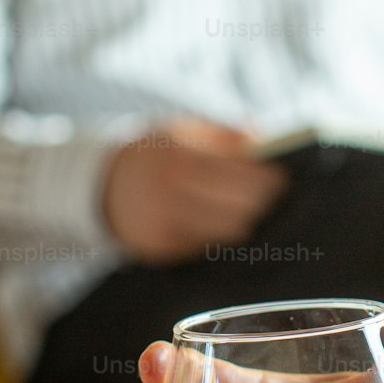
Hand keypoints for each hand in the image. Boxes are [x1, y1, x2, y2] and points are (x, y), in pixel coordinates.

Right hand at [103, 118, 289, 262]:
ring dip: (244, 222)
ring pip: (227, 234)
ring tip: (249, 210)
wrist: (101, 185)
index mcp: (177, 158)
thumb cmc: (154, 153)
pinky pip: (207, 247)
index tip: (282, 179)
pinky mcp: (160, 251)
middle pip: (239, 211)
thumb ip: (225, 135)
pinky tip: (216, 222)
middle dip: (262, 204)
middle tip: (274, 198)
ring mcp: (163, 227)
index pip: (239, 176)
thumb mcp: (183, 131)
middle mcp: (167, 196)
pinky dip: (218, 235)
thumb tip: (264, 141)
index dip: (268, 180)